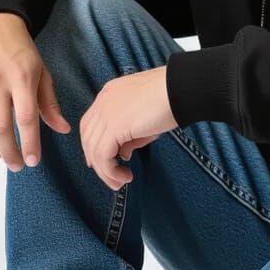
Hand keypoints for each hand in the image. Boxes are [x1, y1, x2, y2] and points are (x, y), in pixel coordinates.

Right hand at [0, 12, 70, 169]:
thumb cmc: (21, 51)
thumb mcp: (42, 72)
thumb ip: (50, 102)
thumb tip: (63, 129)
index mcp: (22, 79)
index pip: (26, 118)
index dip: (29, 144)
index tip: (33, 161)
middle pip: (1, 127)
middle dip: (9, 153)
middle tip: (16, 165)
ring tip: (0, 154)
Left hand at [80, 66, 176, 189]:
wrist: (181, 88)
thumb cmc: (172, 97)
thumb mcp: (145, 117)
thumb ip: (130, 135)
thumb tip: (123, 154)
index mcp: (110, 94)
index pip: (91, 123)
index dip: (92, 144)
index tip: (102, 162)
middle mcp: (103, 102)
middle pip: (88, 137)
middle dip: (96, 161)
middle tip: (111, 178)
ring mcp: (106, 113)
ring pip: (93, 150)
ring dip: (105, 171)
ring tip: (120, 182)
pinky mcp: (114, 126)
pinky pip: (103, 155)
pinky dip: (111, 171)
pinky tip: (125, 176)